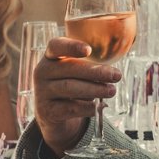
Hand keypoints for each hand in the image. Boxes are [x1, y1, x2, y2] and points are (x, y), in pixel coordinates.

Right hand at [30, 35, 121, 154]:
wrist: (53, 113)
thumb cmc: (71, 84)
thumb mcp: (76, 71)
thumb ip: (90, 65)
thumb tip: (115, 71)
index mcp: (50, 56)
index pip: (56, 46)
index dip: (71, 46)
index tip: (88, 50)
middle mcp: (42, 72)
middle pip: (69, 69)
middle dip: (95, 72)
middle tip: (116, 75)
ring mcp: (42, 92)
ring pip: (69, 88)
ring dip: (94, 89)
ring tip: (112, 91)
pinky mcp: (47, 111)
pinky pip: (70, 108)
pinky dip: (88, 107)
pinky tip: (100, 106)